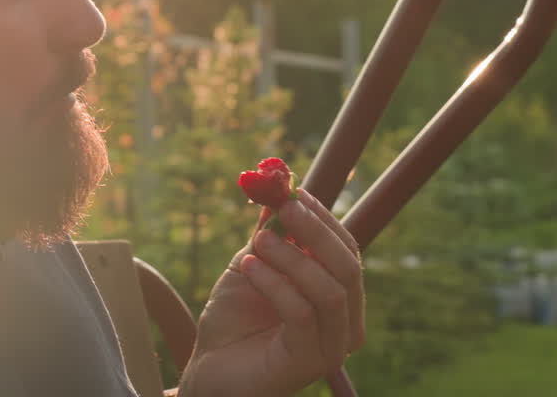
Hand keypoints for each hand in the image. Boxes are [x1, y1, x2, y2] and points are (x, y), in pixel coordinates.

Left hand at [177, 189, 364, 396]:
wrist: (208, 368)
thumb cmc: (232, 319)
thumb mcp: (251, 265)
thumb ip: (269, 234)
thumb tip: (277, 189)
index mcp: (338, 298)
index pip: (347, 250)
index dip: (324, 218)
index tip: (295, 191)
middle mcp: (344, 324)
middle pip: (348, 266)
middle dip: (315, 230)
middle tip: (283, 207)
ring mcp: (330, 347)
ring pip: (329, 290)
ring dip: (292, 257)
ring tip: (257, 242)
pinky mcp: (308, 362)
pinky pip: (302, 313)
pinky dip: (275, 283)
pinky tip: (249, 267)